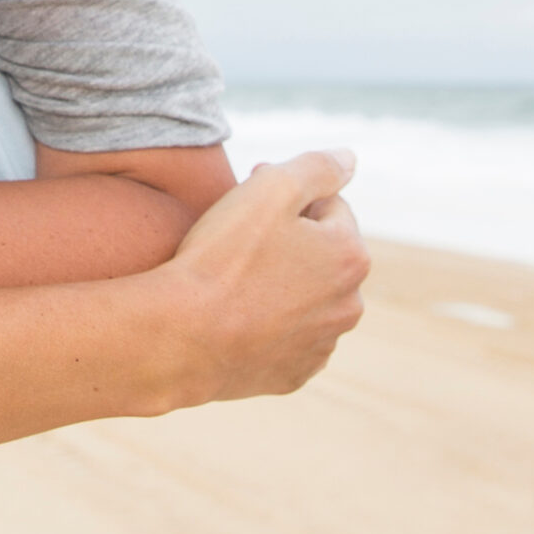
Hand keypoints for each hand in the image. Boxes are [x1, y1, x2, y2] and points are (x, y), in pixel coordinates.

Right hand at [152, 149, 368, 405]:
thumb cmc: (223, 257)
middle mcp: (348, 305)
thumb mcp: (270, 189)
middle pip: (320, 253)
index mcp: (351, 256)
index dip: (285, 198)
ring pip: (304, 296)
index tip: (246, 204)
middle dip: (289, 239)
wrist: (182, 338)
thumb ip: (318, 166)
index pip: (328, 206)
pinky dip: (269, 322)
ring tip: (233, 277)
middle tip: (237, 237)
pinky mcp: (293, 375)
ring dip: (281, 281)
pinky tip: (236, 313)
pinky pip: (287, 337)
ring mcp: (321, 345)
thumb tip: (349, 158)